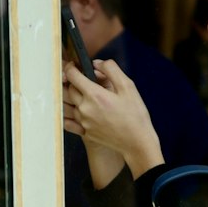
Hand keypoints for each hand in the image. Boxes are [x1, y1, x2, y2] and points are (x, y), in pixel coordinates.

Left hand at [62, 59, 162, 178]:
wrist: (138, 143)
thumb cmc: (136, 115)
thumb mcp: (128, 87)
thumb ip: (111, 70)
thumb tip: (96, 63)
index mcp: (95, 95)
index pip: (72, 75)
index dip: (71, 67)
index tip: (73, 65)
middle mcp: (85, 109)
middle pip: (69, 89)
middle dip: (75, 82)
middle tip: (86, 81)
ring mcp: (83, 122)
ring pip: (70, 104)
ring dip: (76, 98)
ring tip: (88, 97)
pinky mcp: (85, 133)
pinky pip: (69, 122)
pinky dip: (70, 115)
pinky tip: (78, 112)